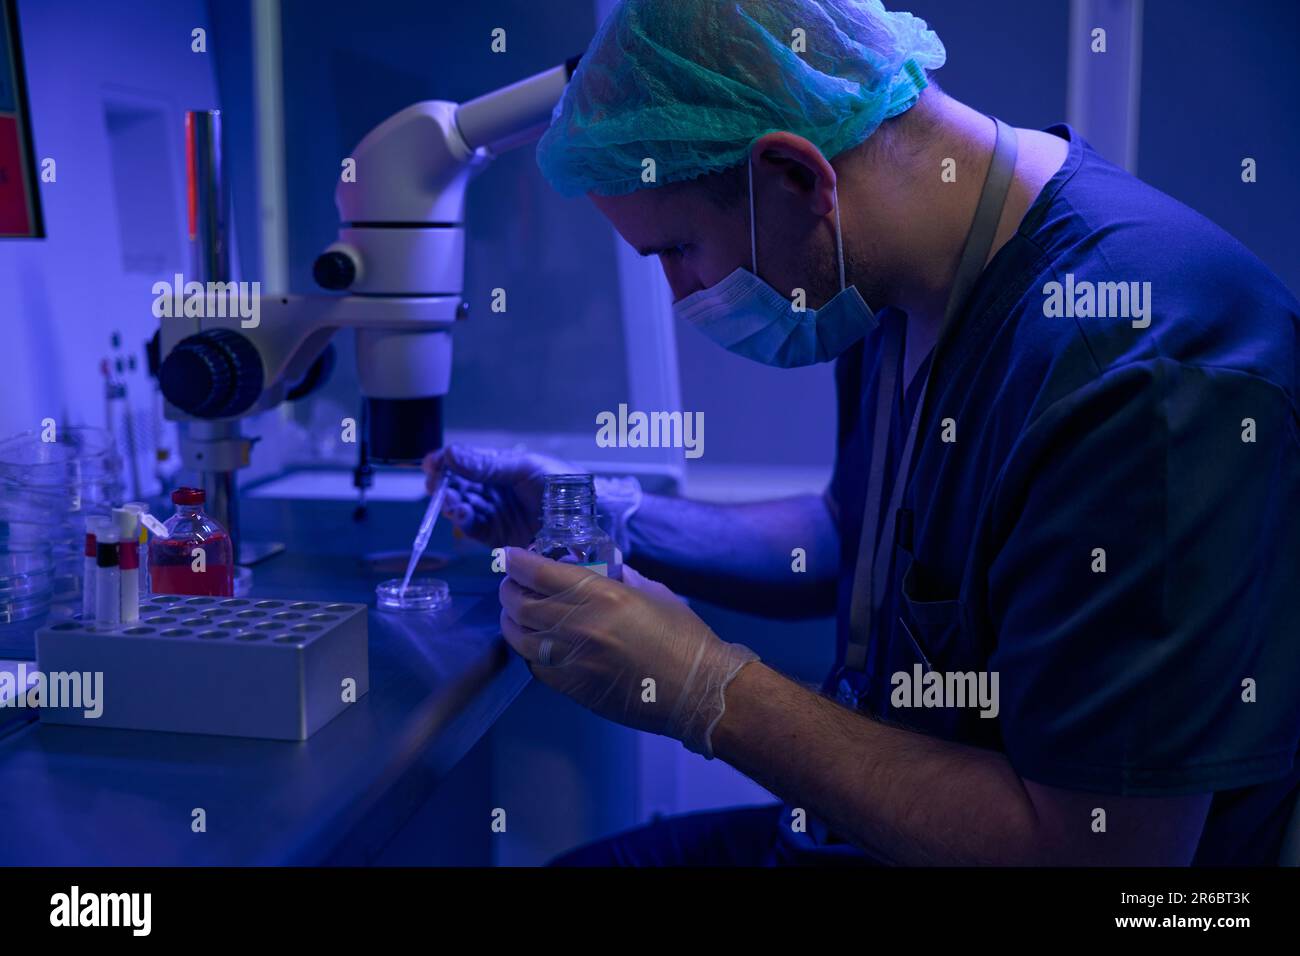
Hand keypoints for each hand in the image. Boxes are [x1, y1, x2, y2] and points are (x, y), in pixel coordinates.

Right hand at [421, 444, 575, 547]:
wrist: (587, 518)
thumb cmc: (562, 483)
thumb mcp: (525, 467)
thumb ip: (487, 464)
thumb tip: (450, 453)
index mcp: (500, 468)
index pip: (464, 463)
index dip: (445, 463)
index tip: (431, 464)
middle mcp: (493, 490)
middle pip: (459, 487)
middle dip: (444, 486)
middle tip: (435, 486)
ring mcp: (495, 514)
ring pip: (463, 508)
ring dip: (451, 505)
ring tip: (450, 503)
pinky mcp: (498, 537)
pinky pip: (474, 529)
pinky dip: (463, 523)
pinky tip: (459, 515)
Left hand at [498, 548, 758, 755]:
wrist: (696, 689)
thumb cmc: (682, 636)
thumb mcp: (652, 592)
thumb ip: (619, 578)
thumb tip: (597, 568)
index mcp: (602, 596)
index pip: (540, 573)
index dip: (516, 561)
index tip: (508, 555)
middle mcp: (579, 626)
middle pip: (521, 604)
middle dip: (508, 589)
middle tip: (510, 583)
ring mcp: (572, 660)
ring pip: (519, 637)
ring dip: (511, 620)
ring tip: (514, 611)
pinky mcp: (572, 688)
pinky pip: (535, 666)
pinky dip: (528, 651)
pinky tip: (534, 642)